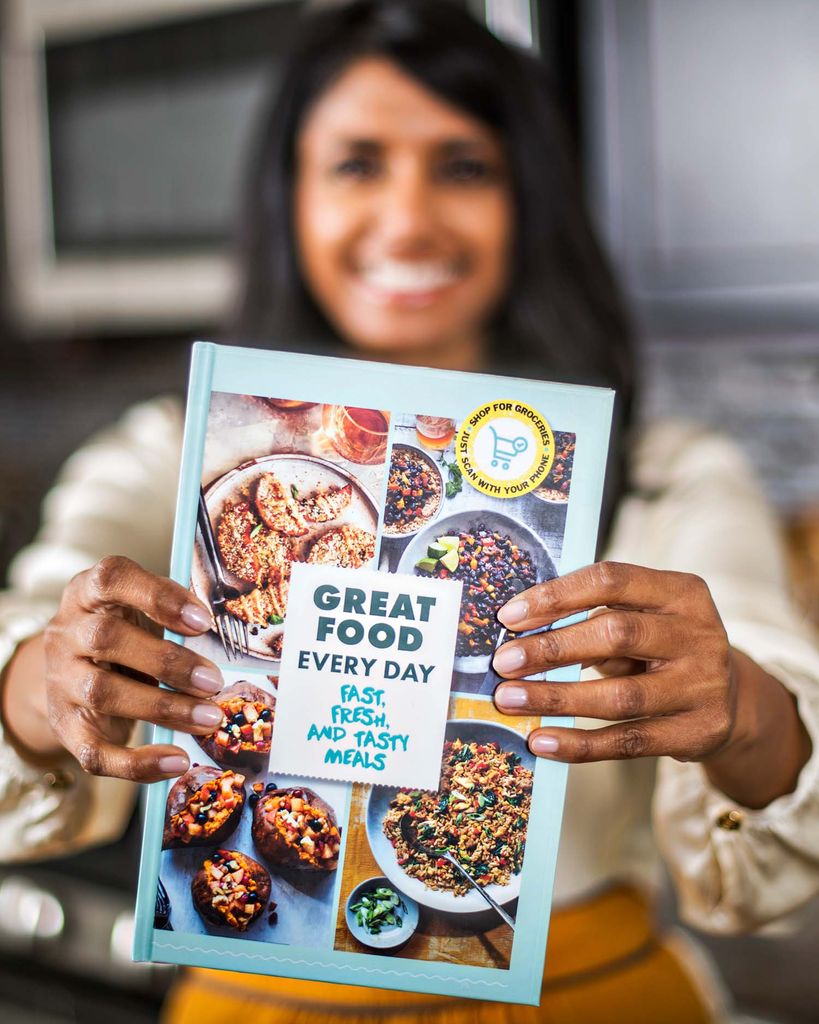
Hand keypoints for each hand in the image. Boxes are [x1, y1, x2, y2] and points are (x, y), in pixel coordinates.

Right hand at [22, 556, 225, 781]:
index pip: (112, 578)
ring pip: (102, 693)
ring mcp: (60, 680)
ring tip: (208, 718)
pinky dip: (138, 762)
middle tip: (214, 681)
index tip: (204, 621)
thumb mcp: (142, 611)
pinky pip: (94, 752)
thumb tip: (226, 640)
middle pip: (106, 639)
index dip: (159, 597)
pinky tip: (177, 762)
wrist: (73, 673)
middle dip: (167, 662)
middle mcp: (67, 631)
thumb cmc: (126, 632)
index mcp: (90, 591)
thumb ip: (174, 616)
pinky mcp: (65, 726)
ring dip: (162, 707)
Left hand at [492, 561, 809, 806]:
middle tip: (503, 662)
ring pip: (620, 696)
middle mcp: (700, 634)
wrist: (731, 701)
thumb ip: (596, 617)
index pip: (611, 580)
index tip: (509, 616)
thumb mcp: (644, 618)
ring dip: (556, 698)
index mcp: (682, 591)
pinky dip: (579, 743)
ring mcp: (704, 686)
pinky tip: (541, 740)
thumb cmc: (662, 647)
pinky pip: (629, 741)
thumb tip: (518, 633)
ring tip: (510, 699)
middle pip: (615, 635)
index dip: (556, 596)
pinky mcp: (699, 732)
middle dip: (551, 648)